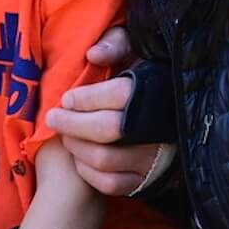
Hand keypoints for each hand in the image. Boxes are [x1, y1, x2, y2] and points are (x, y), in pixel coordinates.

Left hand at [46, 27, 162, 195]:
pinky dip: (89, 172)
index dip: (85, 98)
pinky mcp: (149, 181)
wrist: (175, 116)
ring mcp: (155, 158)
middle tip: (53, 118)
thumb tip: (93, 55)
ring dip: (77, 148)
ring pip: (105, 159)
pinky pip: (112, 183)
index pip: (117, 95)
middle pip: (107, 129)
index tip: (67, 98)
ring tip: (67, 137)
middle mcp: (158, 128)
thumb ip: (115, 44)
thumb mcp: (136, 50)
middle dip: (71, 123)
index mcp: (155, 92)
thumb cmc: (147, 77)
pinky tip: (82, 158)